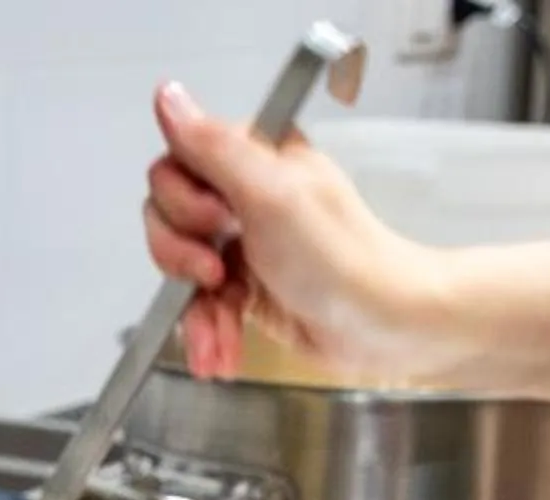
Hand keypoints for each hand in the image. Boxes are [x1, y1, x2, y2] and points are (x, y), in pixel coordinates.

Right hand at [144, 81, 453, 382]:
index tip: (217, 222)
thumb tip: (167, 96)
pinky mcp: (246, 288)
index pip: (177, 162)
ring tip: (221, 331)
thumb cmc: (340, 259)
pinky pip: (200, 306)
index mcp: (255, 158)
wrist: (382, 327)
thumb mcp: (270, 192)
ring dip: (194, 309)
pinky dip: (208, 333)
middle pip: (168, 216)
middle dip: (181, 257)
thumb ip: (212, 146)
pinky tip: (221, 354)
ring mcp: (244, 244)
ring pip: (180, 268)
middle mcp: (246, 195)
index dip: (183, 200)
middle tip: (217, 272)